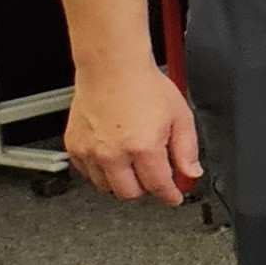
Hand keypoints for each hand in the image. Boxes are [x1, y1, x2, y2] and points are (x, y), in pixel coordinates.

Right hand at [64, 60, 199, 205]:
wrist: (111, 67)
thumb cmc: (144, 85)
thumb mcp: (180, 116)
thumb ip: (187, 150)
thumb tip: (191, 173)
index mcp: (143, 148)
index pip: (158, 186)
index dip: (170, 195)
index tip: (174, 197)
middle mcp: (113, 154)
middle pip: (129, 193)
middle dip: (146, 189)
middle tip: (154, 176)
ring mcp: (90, 152)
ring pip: (106, 186)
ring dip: (122, 181)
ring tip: (133, 163)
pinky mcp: (74, 146)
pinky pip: (87, 173)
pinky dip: (101, 171)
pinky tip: (113, 156)